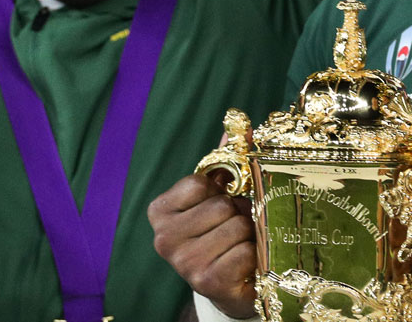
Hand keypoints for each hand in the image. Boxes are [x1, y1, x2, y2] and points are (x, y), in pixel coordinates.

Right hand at [148, 174, 256, 318]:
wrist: (226, 284)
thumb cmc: (219, 232)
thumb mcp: (215, 197)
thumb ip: (225, 162)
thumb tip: (246, 127)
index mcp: (159, 211)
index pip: (201, 182)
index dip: (220, 191)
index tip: (217, 205)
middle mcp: (163, 238)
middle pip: (223, 205)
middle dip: (237, 214)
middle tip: (232, 229)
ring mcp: (183, 262)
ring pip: (237, 227)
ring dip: (248, 235)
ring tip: (238, 245)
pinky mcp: (206, 281)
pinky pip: (245, 251)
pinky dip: (252, 255)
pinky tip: (242, 264)